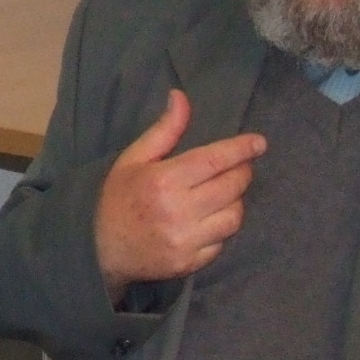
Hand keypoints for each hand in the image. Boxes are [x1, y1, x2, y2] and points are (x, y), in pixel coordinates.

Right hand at [94, 89, 265, 297]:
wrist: (100, 251)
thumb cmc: (118, 199)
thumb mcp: (134, 159)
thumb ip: (164, 130)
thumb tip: (180, 97)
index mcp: (164, 180)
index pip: (216, 159)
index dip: (242, 149)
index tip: (259, 143)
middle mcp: (179, 211)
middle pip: (232, 186)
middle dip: (242, 172)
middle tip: (239, 167)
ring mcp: (185, 240)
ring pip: (234, 216)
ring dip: (235, 201)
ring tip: (223, 194)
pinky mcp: (190, 262)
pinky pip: (222, 242)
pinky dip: (222, 229)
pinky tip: (209, 220)